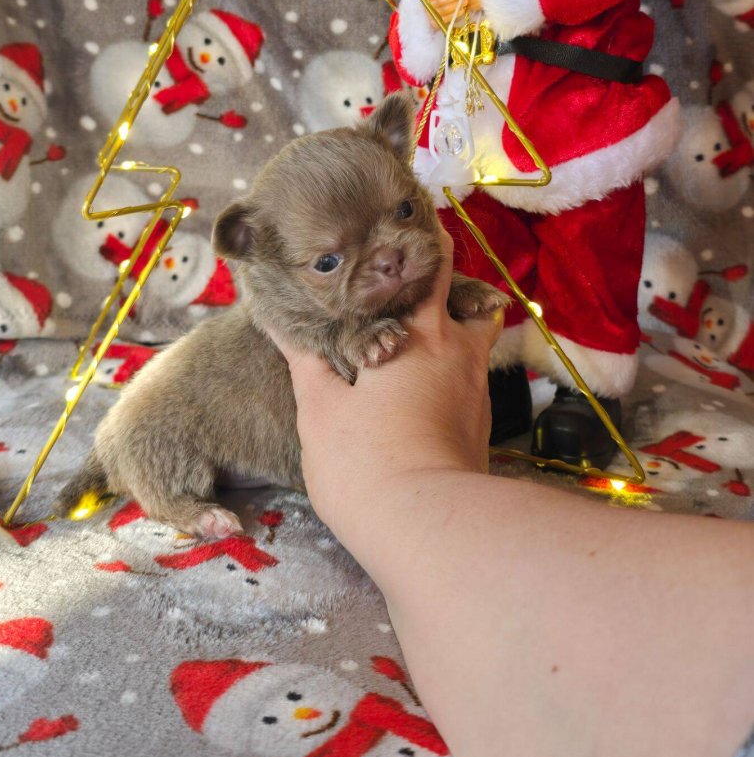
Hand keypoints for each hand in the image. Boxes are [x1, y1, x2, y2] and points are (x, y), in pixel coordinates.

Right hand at [268, 230, 502, 547]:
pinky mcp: (483, 428)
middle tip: (418, 280)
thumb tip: (273, 313)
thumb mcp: (320, 406)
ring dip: (458, 330)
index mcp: (422, 333)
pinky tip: (427, 390)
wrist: (428, 530)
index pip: (434, 268)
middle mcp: (461, 353)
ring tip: (421, 336)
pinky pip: (473, 382)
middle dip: (450, 288)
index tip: (413, 226)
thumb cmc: (365, 460)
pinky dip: (455, 373)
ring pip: (478, 342)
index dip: (425, 243)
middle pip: (471, 300)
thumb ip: (304, 356)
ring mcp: (479, 392)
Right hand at [428, 0, 482, 22]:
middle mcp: (427, 5)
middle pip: (443, 0)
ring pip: (445, 9)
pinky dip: (455, 14)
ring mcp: (430, 15)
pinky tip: (462, 10)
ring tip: (466, 1)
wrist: (431, 17)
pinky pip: (446, 19)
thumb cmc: (437, 1)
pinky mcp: (434, 24)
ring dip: (457, 4)